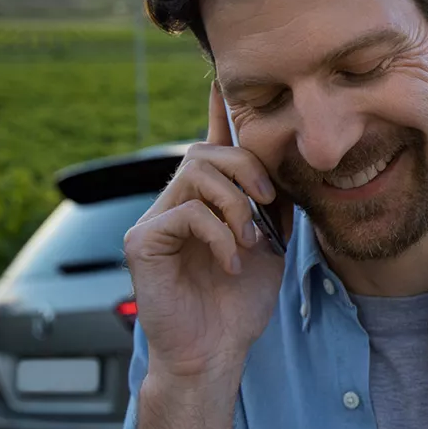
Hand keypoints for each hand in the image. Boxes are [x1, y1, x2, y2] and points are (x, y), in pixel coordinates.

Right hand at [123, 82, 285, 383]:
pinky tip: (230, 263)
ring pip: (196, 174)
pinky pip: (186, 213)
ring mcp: (154, 220)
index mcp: (206, 200)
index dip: (217, 111)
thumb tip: (285, 164)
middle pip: (206, 152)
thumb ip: (274, 203)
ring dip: (235, 204)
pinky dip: (219, 236)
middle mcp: (175, 202)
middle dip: (246, 168)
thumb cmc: (240, 303)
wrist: (217, 351)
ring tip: (249, 240)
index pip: (211, 146)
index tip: (220, 78)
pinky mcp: (142, 241)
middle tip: (267, 203)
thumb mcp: (271, 243)